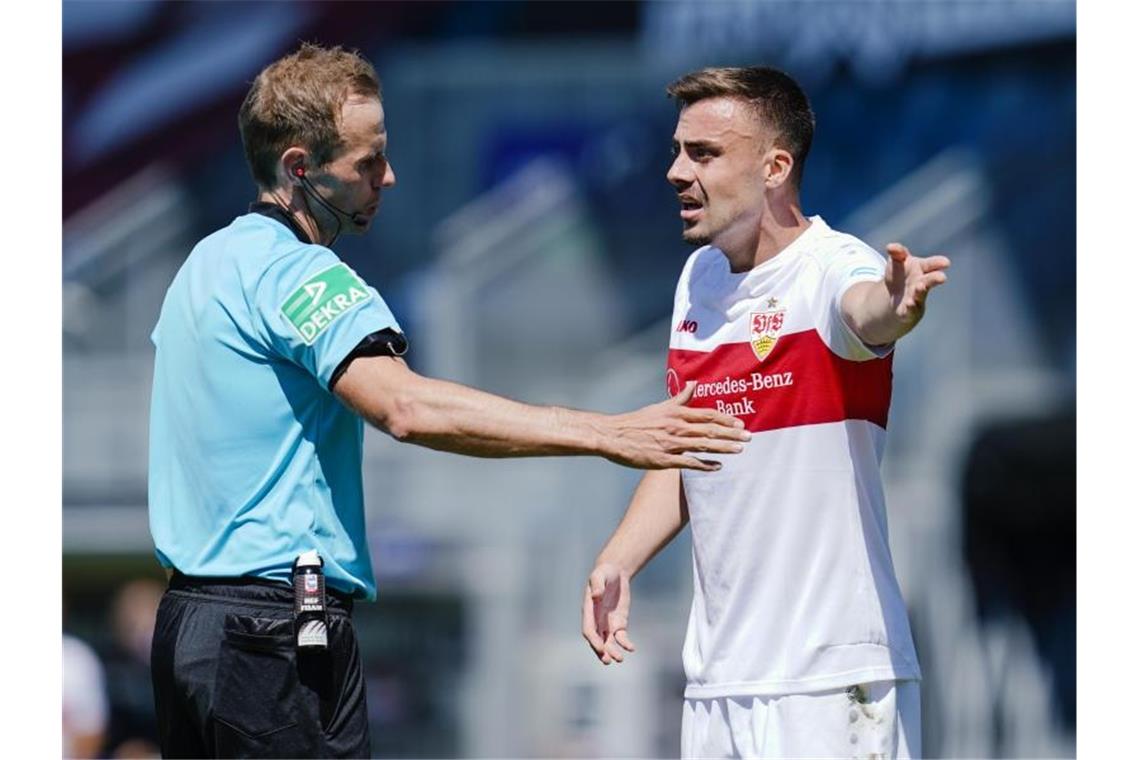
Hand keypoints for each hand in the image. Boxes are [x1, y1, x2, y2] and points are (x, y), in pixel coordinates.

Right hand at [582, 563, 634, 664]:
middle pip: (597, 640)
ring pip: (608, 642)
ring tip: (620, 659)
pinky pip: (621, 637)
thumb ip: (597, 584)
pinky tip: (632, 648)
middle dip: (601, 651)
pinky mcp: (619, 623)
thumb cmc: (604, 572)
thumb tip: (595, 595)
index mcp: (589, 610)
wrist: (615, 572)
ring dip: (612, 651)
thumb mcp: (599, 575)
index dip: (594, 640)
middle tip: (608, 661)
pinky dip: (625, 644)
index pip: (589, 629)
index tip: (601, 648)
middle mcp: (597, 619)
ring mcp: (607, 623)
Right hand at [602, 382, 748, 471]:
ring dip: (723, 447)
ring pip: (703, 445)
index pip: (707, 415)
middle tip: (749, 437)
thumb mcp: (660, 406)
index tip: (740, 423)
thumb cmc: (637, 421)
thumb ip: (680, 398)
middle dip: (731, 433)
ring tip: (740, 449)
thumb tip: (694, 384)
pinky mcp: (664, 459)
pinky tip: (718, 466)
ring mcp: (671, 444)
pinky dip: (705, 464)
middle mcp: (676, 427)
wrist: (614, 435)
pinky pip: (689, 462)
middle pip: (710, 429)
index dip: (725, 419)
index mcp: (676, 413)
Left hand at [883, 242, 949, 330]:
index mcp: (921, 269)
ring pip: (920, 295)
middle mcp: (922, 283)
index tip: (946, 262)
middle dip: (935, 278)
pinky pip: (910, 310)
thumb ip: (897, 253)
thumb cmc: (899, 275)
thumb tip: (891, 247)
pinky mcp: (909, 311)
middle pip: (930, 280)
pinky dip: (910, 307)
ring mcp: (917, 297)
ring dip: (920, 291)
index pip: (931, 264)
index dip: (938, 263)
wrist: (894, 298)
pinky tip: (909, 304)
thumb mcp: (896, 261)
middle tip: (942, 277)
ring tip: (919, 287)